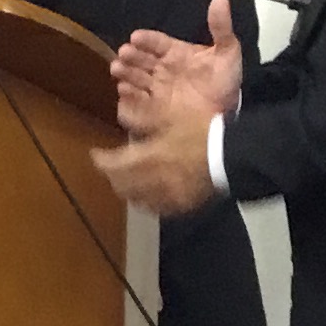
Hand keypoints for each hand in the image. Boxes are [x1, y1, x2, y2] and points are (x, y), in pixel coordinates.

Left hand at [92, 99, 217, 217]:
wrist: (230, 155)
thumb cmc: (202, 131)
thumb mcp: (172, 117)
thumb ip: (147, 121)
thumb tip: (128, 122)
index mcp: (148, 157)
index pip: (114, 164)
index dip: (101, 160)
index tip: (95, 154)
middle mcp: (152, 180)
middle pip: (121, 185)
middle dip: (112, 176)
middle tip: (110, 167)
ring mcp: (166, 196)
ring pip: (136, 199)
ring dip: (127, 190)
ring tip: (127, 181)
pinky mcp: (180, 206)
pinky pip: (157, 208)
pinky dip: (147, 201)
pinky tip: (149, 195)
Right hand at [112, 0, 242, 130]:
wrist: (224, 119)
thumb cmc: (225, 84)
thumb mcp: (228, 53)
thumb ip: (221, 28)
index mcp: (177, 54)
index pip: (157, 42)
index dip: (146, 39)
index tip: (136, 37)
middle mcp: (163, 69)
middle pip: (142, 59)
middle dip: (131, 55)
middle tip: (124, 53)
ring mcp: (156, 90)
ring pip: (135, 78)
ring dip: (125, 72)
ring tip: (118, 69)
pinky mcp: (152, 110)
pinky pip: (136, 101)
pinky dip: (128, 96)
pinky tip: (124, 91)